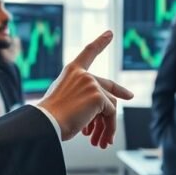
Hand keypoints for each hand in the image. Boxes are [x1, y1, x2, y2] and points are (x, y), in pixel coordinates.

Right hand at [38, 31, 132, 146]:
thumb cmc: (50, 117)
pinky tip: (102, 139)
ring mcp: (92, 84)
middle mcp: (83, 74)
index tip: (109, 33)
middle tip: (130, 96)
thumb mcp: (66, 101)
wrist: (45, 123)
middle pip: (108, 85)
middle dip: (120, 91)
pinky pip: (111, 114)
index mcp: (71, 72)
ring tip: (103, 141)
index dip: (100, 42)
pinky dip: (109, 128)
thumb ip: (85, 98)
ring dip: (107, 124)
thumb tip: (107, 110)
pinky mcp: (98, 97)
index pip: (88, 52)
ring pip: (110, 105)